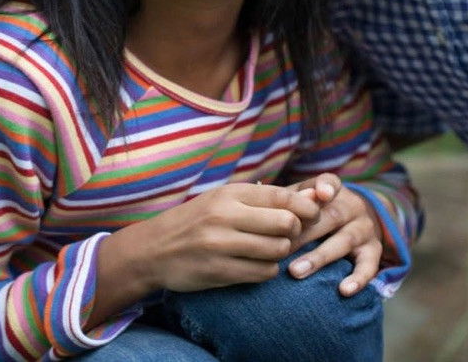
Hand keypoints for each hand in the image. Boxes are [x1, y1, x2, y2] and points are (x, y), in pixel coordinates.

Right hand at [103, 182, 323, 296]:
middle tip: (289, 234)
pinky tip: (257, 264)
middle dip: (296, 231)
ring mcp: (220, 245)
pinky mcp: (217, 271)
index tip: (312, 215)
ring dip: (281, 252)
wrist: (153, 249)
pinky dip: (267, 270)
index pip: (283, 196)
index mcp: (229, 194)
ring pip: (277, 250)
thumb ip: (267, 199)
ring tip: (270, 249)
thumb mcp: (225, 200)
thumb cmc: (197, 220)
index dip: (306, 207)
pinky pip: (262, 273)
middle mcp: (225, 216)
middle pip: (286, 223)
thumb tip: (314, 196)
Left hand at [283, 173, 383, 296]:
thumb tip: (267, 209)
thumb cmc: (318, 211)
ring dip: (319, 257)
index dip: (326, 187)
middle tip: (280, 250)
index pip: (331, 183)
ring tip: (296, 272)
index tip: (320, 193)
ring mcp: (365, 229)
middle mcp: (353, 207)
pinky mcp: (374, 251)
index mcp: (335, 191)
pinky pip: (370, 265)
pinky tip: (344, 290)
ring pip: (345, 241)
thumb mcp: (307, 199)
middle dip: (304, 233)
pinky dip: (358, 278)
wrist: (358, 219)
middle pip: (331, 216)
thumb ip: (290, 201)